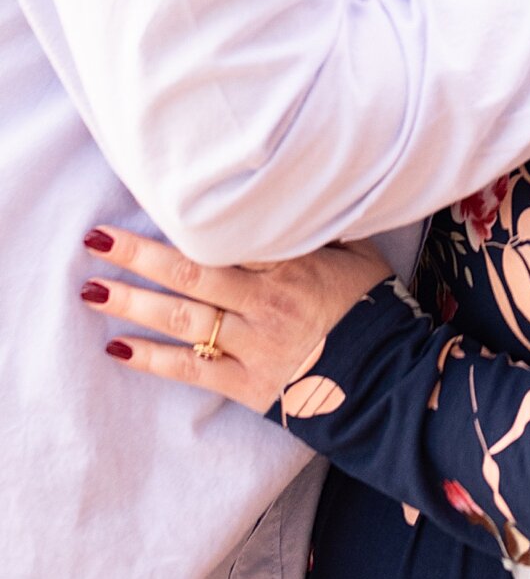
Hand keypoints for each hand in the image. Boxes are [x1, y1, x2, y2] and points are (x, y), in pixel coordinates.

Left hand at [81, 224, 389, 413]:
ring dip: (132, 304)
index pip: (225, 234)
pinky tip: (117, 348)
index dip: (183, 218)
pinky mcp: (246, 384)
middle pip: (190, 272)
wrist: (389, 376)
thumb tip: (292, 194)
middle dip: (139, 254)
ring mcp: (252, 343)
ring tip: (91, 290)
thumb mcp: (355, 250)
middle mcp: (263, 299)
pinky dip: (151, 359)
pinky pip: (189, 371)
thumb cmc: (373, 305)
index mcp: (288, 262)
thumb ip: (316, 227)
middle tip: (96, 239)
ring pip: (181, 319)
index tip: (148, 197)